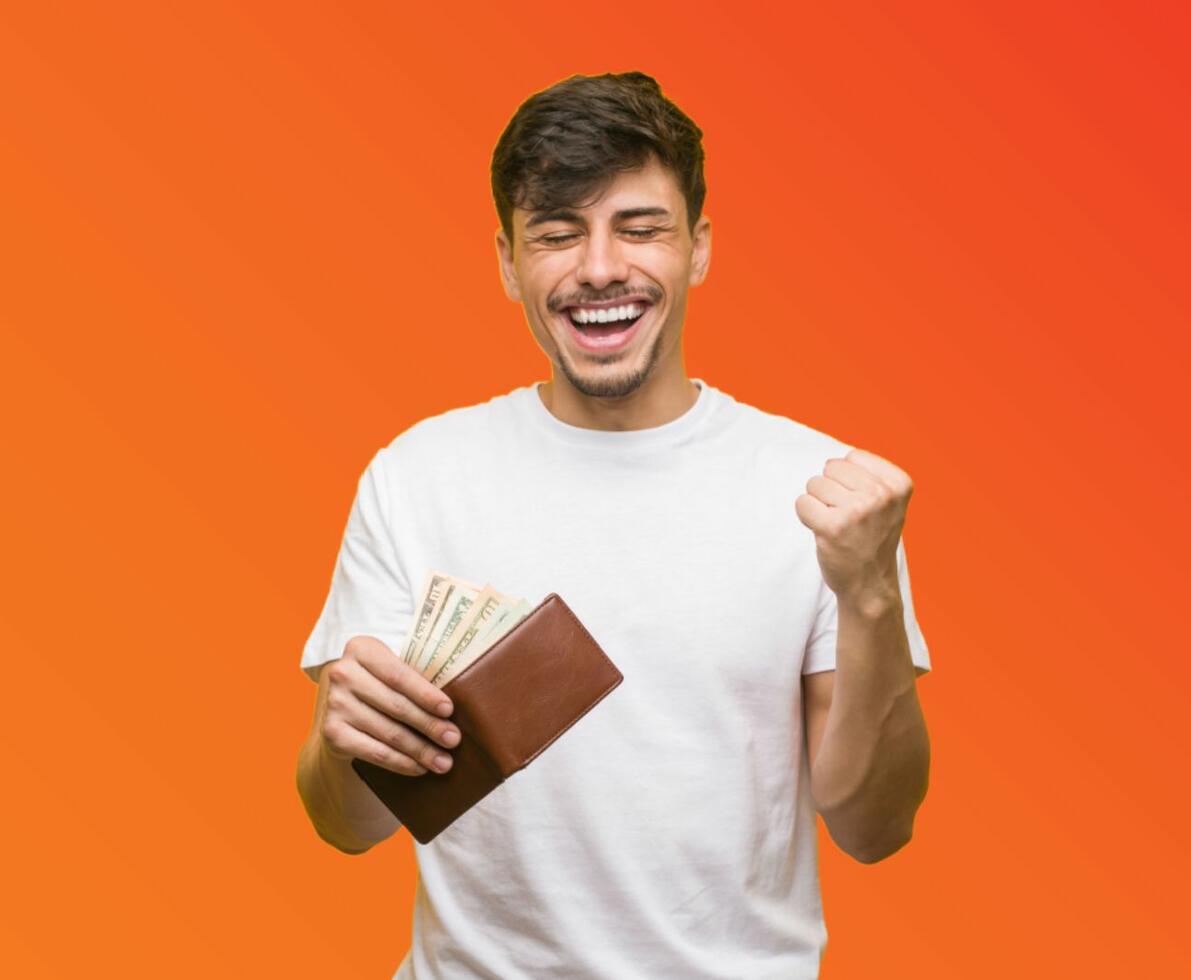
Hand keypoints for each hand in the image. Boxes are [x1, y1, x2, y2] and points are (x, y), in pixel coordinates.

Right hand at [317, 635, 461, 776]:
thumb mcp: (391, 669)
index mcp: (361, 649)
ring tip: (444, 762)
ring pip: (389, 733)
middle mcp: (342, 674)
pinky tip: (420, 767)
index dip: (426, 694)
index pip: (399, 675)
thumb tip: (454, 709)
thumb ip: (416, 677)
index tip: (449, 710)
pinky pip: (374, 752)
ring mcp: (334, 704)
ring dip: (421, 750)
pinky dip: (401, 763)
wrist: (339, 708)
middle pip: (397, 705)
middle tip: (454, 740)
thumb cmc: (380, 684)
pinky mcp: (331, 734)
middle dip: (430, 726)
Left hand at [794, 448, 912, 612]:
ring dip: (819, 503)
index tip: (862, 504)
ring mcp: (858, 510)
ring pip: (814, 483)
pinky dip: (806, 516)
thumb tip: (832, 460)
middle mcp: (882, 495)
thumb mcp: (888, 502)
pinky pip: (802, 502)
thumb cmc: (872, 538)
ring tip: (837, 524)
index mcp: (899, 484)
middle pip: (831, 467)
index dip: (849, 479)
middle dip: (831, 489)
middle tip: (847, 516)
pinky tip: (824, 531)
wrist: (870, 584)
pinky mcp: (832, 527)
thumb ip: (869, 475)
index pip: (853, 456)